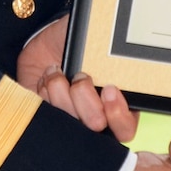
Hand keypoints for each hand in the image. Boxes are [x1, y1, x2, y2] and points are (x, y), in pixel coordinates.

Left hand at [14, 16, 137, 141]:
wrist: (46, 42)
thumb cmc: (79, 40)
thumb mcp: (99, 39)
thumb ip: (112, 46)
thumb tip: (120, 41)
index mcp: (116, 101)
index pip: (125, 127)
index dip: (118, 115)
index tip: (108, 89)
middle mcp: (94, 116)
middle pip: (97, 131)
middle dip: (87, 104)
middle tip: (81, 79)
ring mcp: (69, 120)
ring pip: (69, 126)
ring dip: (61, 93)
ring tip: (58, 71)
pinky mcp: (46, 119)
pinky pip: (45, 117)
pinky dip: (44, 94)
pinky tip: (47, 77)